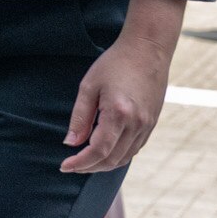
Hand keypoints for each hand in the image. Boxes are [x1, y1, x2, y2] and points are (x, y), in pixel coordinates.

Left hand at [61, 0, 179, 173]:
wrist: (148, 50)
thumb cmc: (114, 64)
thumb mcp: (89, 86)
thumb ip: (80, 117)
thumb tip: (70, 143)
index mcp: (119, 114)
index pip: (98, 150)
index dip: (81, 163)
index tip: (64, 166)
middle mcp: (137, 123)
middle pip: (112, 159)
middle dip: (90, 167)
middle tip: (72, 166)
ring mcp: (148, 125)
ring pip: (125, 157)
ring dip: (104, 165)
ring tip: (85, 161)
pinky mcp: (152, 122)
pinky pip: (135, 148)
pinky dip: (118, 156)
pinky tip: (104, 152)